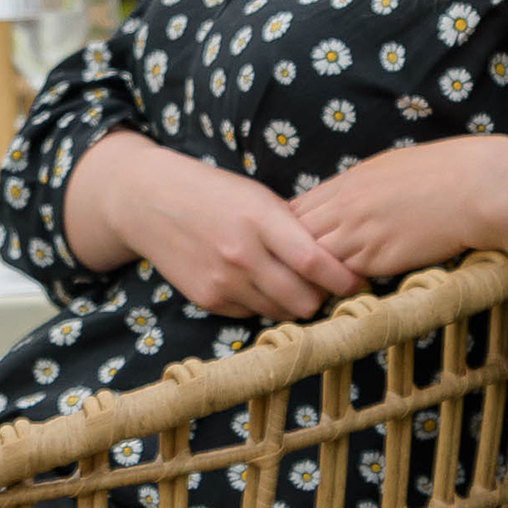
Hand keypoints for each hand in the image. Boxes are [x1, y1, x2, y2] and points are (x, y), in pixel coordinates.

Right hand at [62, 135, 362, 323]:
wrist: (148, 202)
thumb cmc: (213, 193)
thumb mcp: (257, 197)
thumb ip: (292, 228)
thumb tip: (336, 261)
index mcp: (260, 219)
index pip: (314, 262)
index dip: (343, 279)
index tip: (359, 282)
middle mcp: (241, 254)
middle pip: (302, 299)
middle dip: (322, 298)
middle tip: (328, 289)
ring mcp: (222, 281)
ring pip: (280, 312)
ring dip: (293, 304)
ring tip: (294, 285)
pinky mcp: (208, 299)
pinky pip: (252, 313)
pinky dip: (262, 304)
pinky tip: (257, 283)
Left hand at [298, 134, 507, 298]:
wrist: (477, 186)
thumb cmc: (443, 173)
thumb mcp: (388, 169)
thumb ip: (359, 188)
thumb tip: (346, 201)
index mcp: (347, 182)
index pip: (295, 210)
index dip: (289, 233)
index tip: (292, 247)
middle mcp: (345, 207)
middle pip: (294, 238)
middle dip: (290, 258)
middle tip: (293, 276)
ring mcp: (359, 232)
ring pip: (312, 261)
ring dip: (312, 277)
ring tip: (312, 291)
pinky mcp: (378, 257)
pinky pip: (343, 277)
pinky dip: (338, 287)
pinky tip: (342, 294)